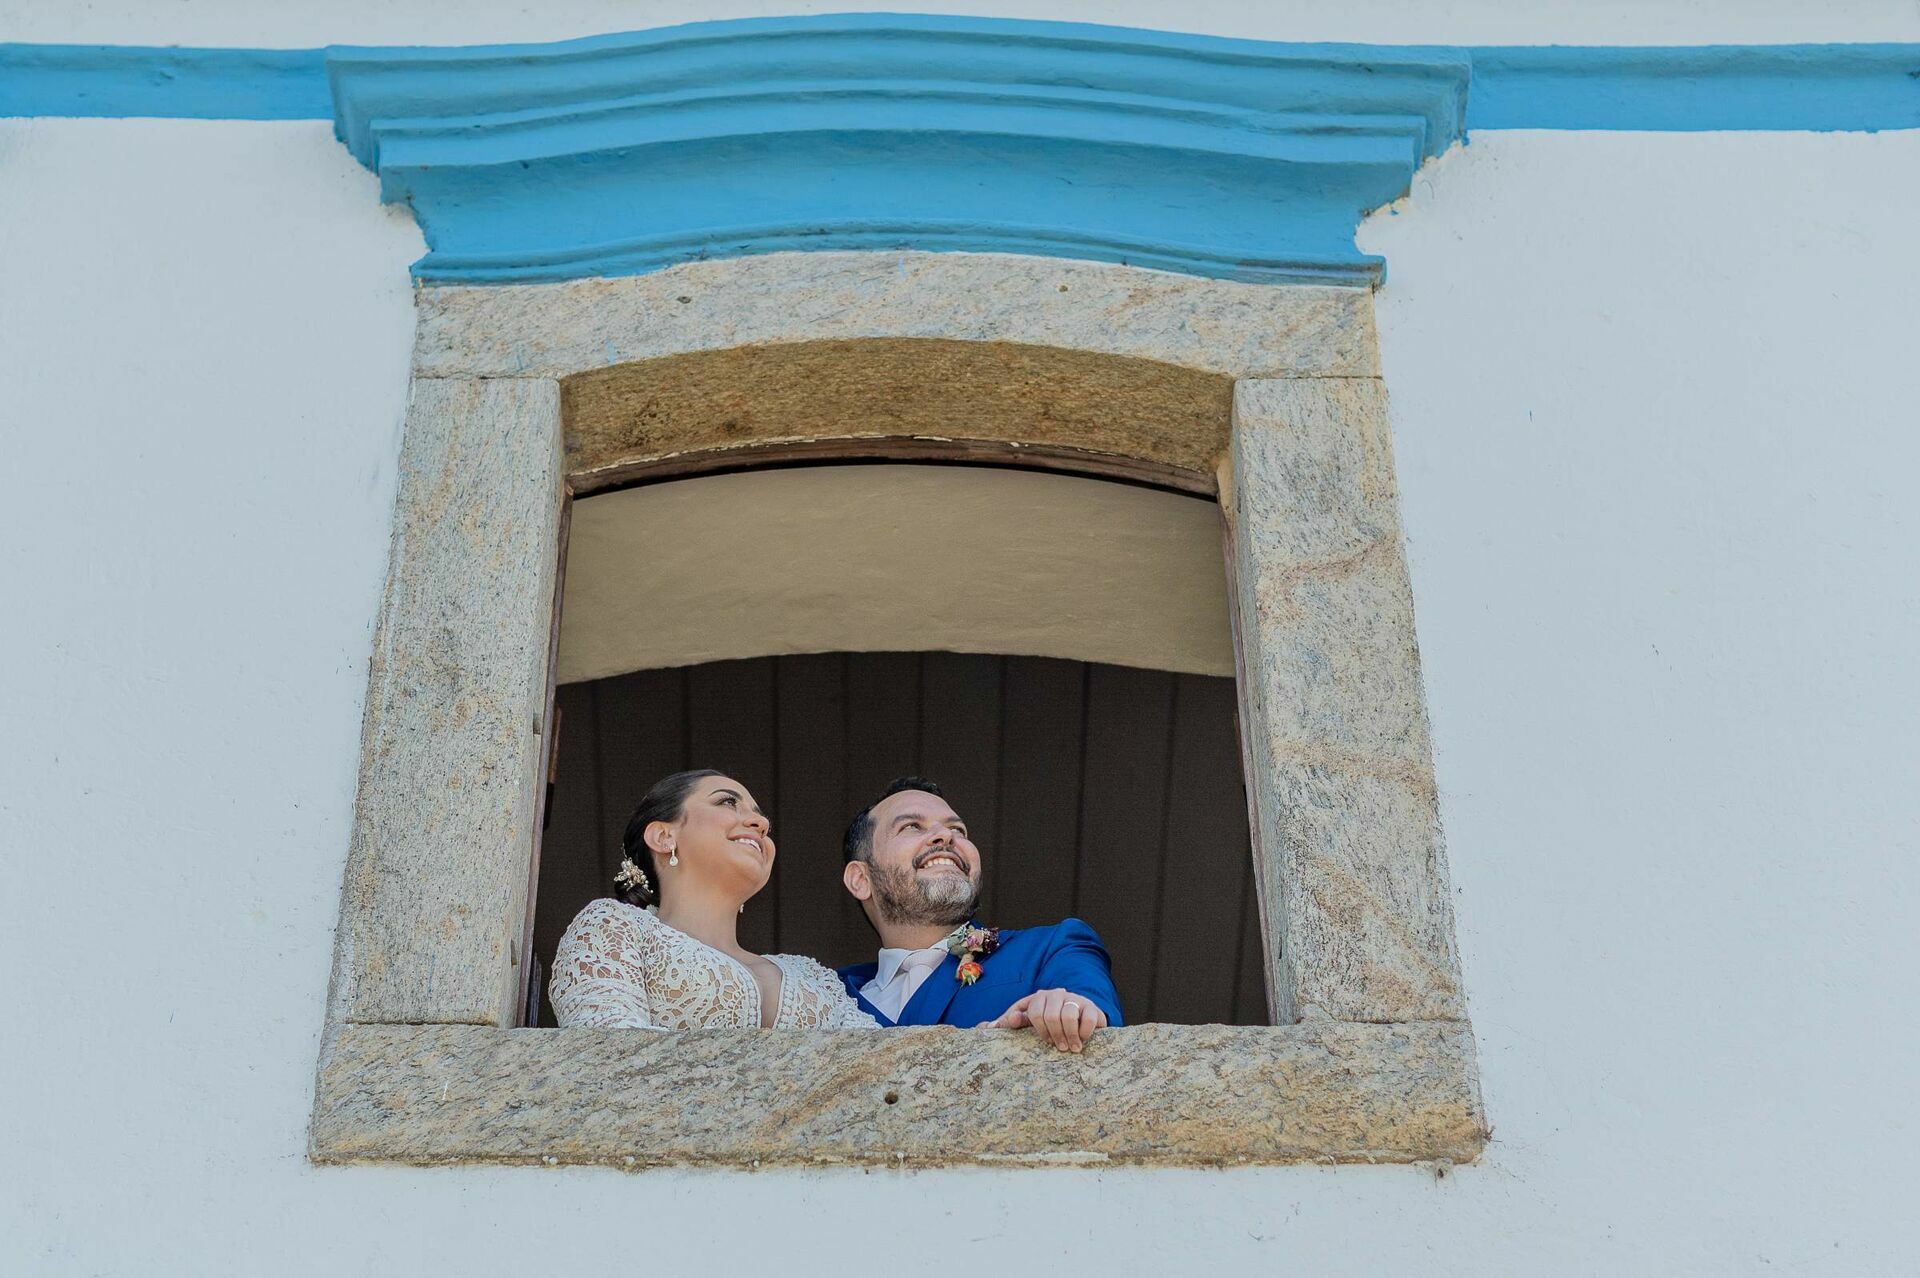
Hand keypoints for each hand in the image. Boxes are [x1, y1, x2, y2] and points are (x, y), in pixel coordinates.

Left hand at [980, 988, 1107, 1051]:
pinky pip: (1088, 1018)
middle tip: (1060, 1048)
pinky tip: (1083, 1039)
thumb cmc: (1047, 1022)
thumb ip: (1009, 1023)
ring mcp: (1074, 999)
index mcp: (1038, 998)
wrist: (1078, 1015)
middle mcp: (1055, 995)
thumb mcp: (1028, 1022)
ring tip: (1072, 1048)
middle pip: (1051, 1015)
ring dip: (1070, 1035)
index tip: (1045, 1041)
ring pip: (1068, 1015)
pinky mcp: (1091, 1006)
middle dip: (1055, 1035)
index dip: (1038, 1030)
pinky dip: (1084, 1032)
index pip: (1032, 1012)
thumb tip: (986, 1026)